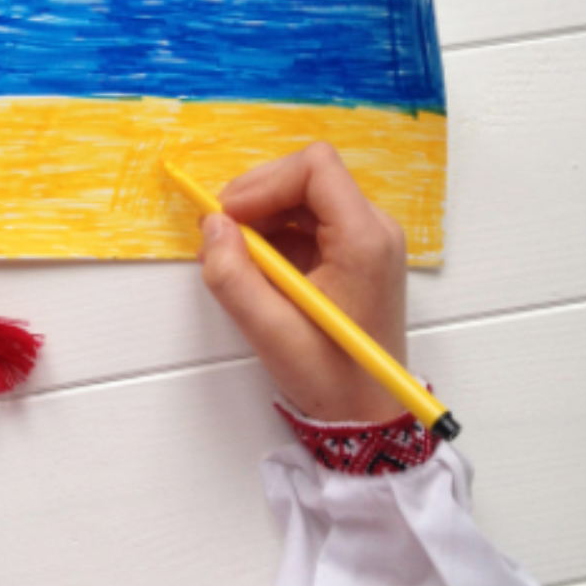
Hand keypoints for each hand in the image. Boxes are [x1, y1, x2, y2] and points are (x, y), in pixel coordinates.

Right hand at [200, 143, 406, 423]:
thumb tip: (212, 225)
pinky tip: (254, 267)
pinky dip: (273, 233)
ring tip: (231, 255)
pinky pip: (307, 220)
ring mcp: (366, 239)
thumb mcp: (271, 334)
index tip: (229, 216)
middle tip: (219, 234)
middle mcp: (373, 228)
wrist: (369, 417)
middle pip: (307, 176)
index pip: (315, 168)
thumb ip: (234, 278)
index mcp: (364, 240)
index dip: (265, 182)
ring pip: (303, 195)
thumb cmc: (330, 378)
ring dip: (261, 216)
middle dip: (256, 198)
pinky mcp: (353, 252)